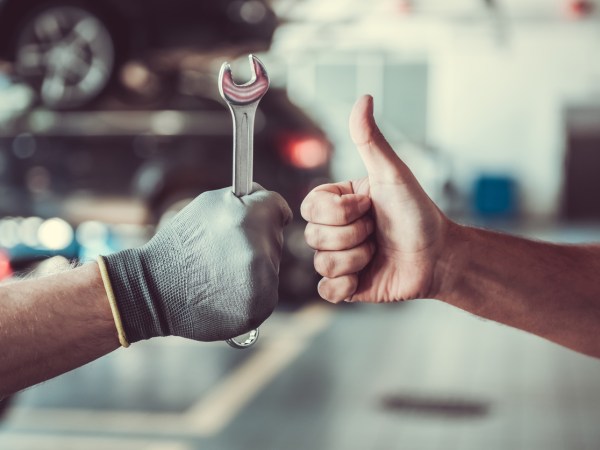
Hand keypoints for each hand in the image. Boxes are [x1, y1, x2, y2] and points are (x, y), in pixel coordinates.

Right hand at [103, 184, 291, 341]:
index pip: (279, 208)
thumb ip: (244, 199)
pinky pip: (266, 292)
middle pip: (275, 238)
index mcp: (250, 218)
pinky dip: (251, 292)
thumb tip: (270, 201)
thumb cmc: (180, 244)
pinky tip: (225, 291)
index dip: (266, 212)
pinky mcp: (260, 307)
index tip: (256, 219)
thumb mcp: (208, 205)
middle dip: (256, 240)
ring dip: (254, 267)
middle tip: (224, 251)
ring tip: (221, 272)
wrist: (155, 290)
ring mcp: (262, 282)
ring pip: (272, 266)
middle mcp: (260, 250)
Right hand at [301, 95, 450, 302]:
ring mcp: (339, 258)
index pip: (310, 207)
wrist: (439, 256)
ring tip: (377, 251)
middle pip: (313, 236)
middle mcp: (334, 230)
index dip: (340, 211)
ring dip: (357, 259)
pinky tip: (365, 276)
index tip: (368, 206)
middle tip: (376, 230)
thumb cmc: (418, 212)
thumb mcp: (392, 174)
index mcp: (338, 203)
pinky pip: (326, 290)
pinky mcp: (346, 286)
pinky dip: (347, 285)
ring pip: (322, 263)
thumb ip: (370, 140)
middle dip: (353, 236)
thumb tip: (363, 98)